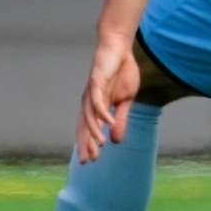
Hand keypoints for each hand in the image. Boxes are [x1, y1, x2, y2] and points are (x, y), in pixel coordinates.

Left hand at [75, 34, 140, 162]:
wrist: (120, 49)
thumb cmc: (122, 73)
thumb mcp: (126, 100)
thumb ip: (120, 119)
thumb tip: (116, 140)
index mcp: (96, 107)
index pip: (89, 129)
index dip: (88, 144)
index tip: (91, 161)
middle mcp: (89, 102)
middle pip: (84, 126)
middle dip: (85, 144)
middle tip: (88, 161)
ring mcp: (91, 92)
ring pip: (89, 116)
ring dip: (94, 131)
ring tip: (101, 145)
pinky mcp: (96, 82)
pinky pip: (97, 101)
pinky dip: (102, 113)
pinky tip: (108, 123)